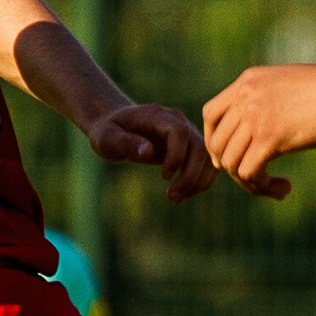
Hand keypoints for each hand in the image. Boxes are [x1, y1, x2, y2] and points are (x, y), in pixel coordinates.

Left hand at [85, 99, 221, 201]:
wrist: (117, 127)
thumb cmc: (108, 131)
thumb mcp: (107, 137)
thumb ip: (126, 143)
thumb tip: (148, 152)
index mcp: (157, 116)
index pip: (180, 132)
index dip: (177, 155)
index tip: (163, 176)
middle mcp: (178, 121)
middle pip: (200, 147)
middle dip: (190, 175)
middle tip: (171, 197)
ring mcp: (188, 133)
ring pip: (208, 158)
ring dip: (198, 182)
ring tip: (176, 199)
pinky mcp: (190, 147)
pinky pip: (206, 165)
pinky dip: (200, 182)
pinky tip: (182, 196)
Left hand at [201, 61, 315, 194]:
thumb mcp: (288, 86)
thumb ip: (267, 100)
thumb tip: (258, 130)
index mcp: (248, 81)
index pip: (210, 114)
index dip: (215, 142)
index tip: (229, 159)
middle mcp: (245, 96)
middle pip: (218, 144)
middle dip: (234, 168)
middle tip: (261, 178)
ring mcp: (255, 116)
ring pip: (231, 163)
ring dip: (251, 183)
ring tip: (277, 188)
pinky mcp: (271, 137)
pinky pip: (249, 173)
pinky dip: (262, 187)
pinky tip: (284, 188)